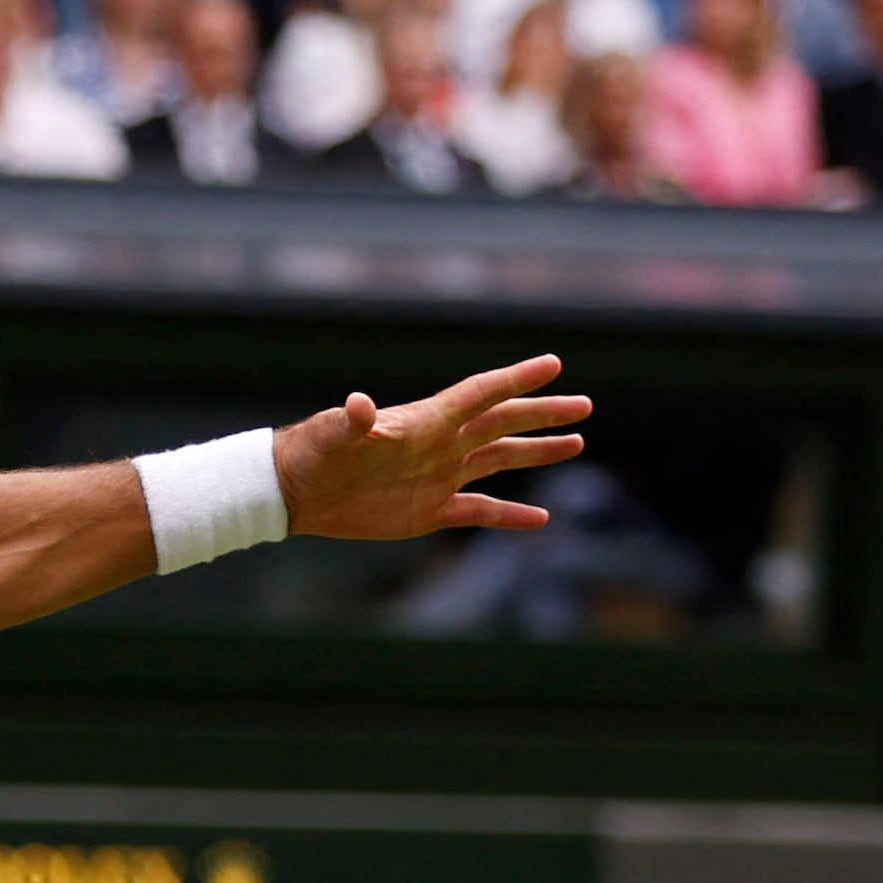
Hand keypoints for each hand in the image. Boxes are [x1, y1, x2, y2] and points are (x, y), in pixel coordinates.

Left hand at [272, 356, 593, 541]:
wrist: (298, 491)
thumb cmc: (314, 452)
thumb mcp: (333, 433)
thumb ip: (351, 420)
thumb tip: (357, 404)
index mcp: (427, 420)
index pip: (482, 393)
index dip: (517, 378)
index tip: (553, 363)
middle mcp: (442, 443)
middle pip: (504, 423)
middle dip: (543, 413)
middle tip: (584, 404)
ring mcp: (440, 476)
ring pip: (500, 461)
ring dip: (537, 452)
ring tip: (577, 442)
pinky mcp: (430, 510)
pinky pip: (480, 511)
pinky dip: (510, 515)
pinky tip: (541, 519)